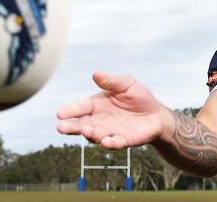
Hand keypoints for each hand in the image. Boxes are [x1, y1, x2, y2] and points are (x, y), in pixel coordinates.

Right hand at [57, 71, 172, 148]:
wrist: (156, 114)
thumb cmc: (138, 97)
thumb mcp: (126, 84)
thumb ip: (111, 81)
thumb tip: (95, 73)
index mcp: (97, 105)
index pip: (81, 107)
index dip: (70, 110)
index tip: (60, 114)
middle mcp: (99, 120)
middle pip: (82, 124)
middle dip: (71, 127)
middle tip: (61, 127)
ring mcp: (109, 131)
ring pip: (95, 135)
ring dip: (90, 134)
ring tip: (86, 130)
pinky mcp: (122, 140)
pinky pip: (114, 143)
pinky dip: (110, 143)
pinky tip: (106, 141)